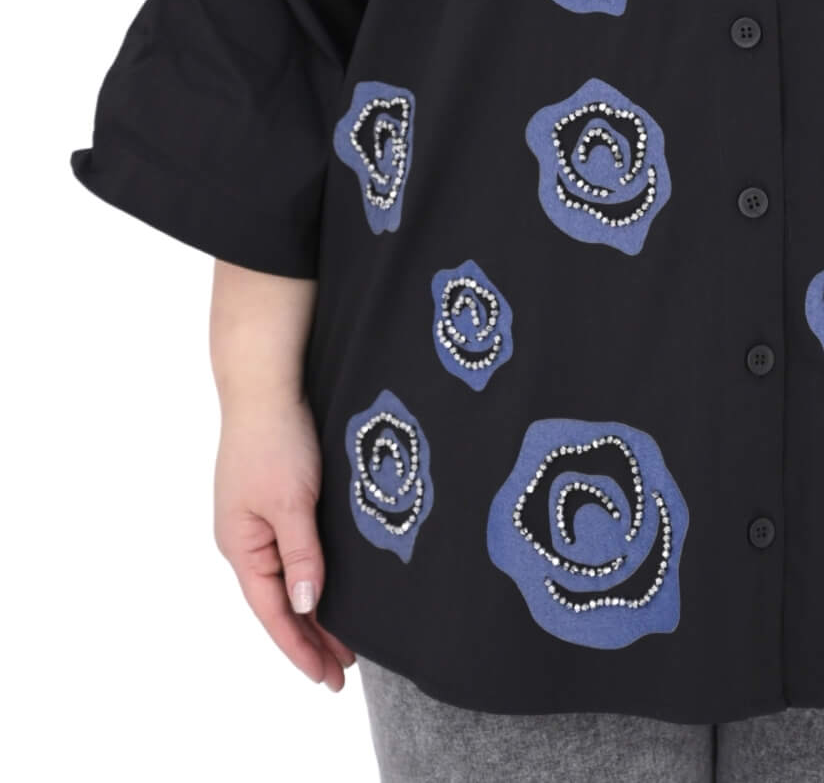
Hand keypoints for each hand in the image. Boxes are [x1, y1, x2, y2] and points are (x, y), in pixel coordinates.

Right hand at [213, 390, 356, 689]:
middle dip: (310, 637)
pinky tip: (330, 587)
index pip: (272, 612)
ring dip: (313, 610)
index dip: (299, 647)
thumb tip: (307, 607)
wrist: (265, 383)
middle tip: (343, 672)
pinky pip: (291, 553)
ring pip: (286, 579)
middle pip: (279, 601)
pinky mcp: (271, 500)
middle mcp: (244, 539)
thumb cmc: (276, 439)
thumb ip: (301, 556)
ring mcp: (255, 520)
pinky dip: (311, 577)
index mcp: (241, 546)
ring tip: (344, 642)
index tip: (325, 678)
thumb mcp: (291, 502)